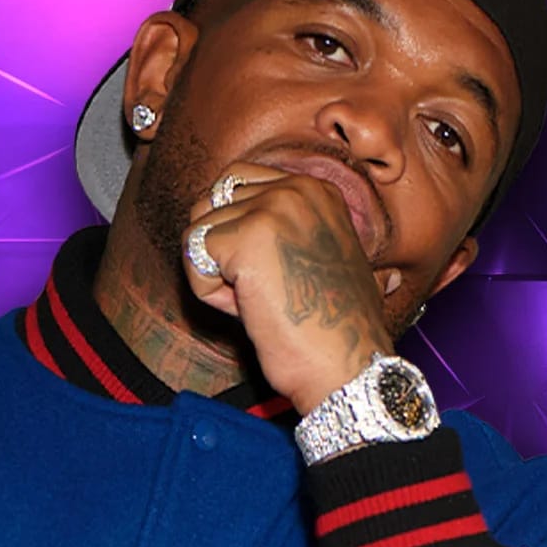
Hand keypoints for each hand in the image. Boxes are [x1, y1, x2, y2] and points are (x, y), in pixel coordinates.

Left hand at [182, 162, 394, 413]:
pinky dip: (209, 293)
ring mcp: (271, 208)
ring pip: (198, 231)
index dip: (235, 231)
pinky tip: (248, 308)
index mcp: (316, 189)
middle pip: (210, 203)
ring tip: (258, 301)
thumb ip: (312, 245)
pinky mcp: (245, 237)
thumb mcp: (336, 270)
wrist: (347, 364)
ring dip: (216, 276)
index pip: (236, 181)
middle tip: (259, 290)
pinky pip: (193, 257)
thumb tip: (354, 268)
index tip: (270, 272)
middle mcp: (295, 187)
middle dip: (220, 252)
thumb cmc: (340, 330)